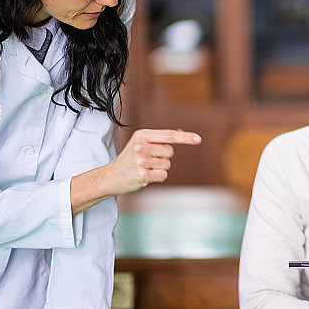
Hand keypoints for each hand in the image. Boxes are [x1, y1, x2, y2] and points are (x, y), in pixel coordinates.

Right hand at [71, 128, 201, 213]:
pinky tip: (145, 176)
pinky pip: (163, 175)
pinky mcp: (143, 174)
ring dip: (160, 168)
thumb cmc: (130, 159)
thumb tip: (181, 131)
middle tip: (148, 161)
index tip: (198, 139)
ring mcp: (141, 161)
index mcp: (142, 135)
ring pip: (167, 165)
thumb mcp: (142, 143)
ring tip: (145, 168)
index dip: (185, 137)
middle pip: (170, 152)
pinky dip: (157, 177)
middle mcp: (141, 146)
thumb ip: (160, 138)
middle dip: (163, 158)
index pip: (168, 135)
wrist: (111, 176)